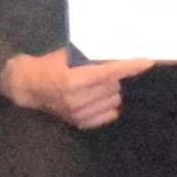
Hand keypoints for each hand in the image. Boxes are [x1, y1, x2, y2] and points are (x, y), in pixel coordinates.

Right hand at [4, 50, 136, 128]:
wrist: (30, 86)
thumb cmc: (50, 65)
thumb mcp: (69, 54)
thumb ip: (92, 56)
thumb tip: (120, 52)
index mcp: (74, 79)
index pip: (109, 72)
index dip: (129, 66)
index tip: (147, 62)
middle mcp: (77, 98)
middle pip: (114, 86)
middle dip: (113, 77)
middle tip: (100, 72)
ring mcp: (79, 113)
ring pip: (114, 100)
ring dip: (110, 91)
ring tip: (96, 85)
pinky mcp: (80, 123)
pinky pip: (109, 114)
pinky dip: (108, 105)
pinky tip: (98, 98)